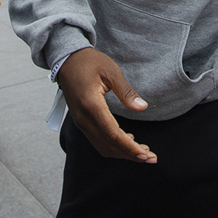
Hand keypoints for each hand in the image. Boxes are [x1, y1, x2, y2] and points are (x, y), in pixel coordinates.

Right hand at [56, 47, 154, 163]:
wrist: (66, 59)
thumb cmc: (89, 62)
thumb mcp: (111, 71)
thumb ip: (126, 92)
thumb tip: (142, 107)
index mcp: (91, 105)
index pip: (113, 134)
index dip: (130, 148)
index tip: (147, 155)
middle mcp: (83, 118)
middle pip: (108, 145)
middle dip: (130, 155)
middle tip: (151, 158)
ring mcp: (80, 121)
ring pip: (102, 146)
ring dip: (122, 152)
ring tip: (143, 152)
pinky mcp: (81, 121)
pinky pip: (97, 140)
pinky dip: (113, 145)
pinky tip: (128, 141)